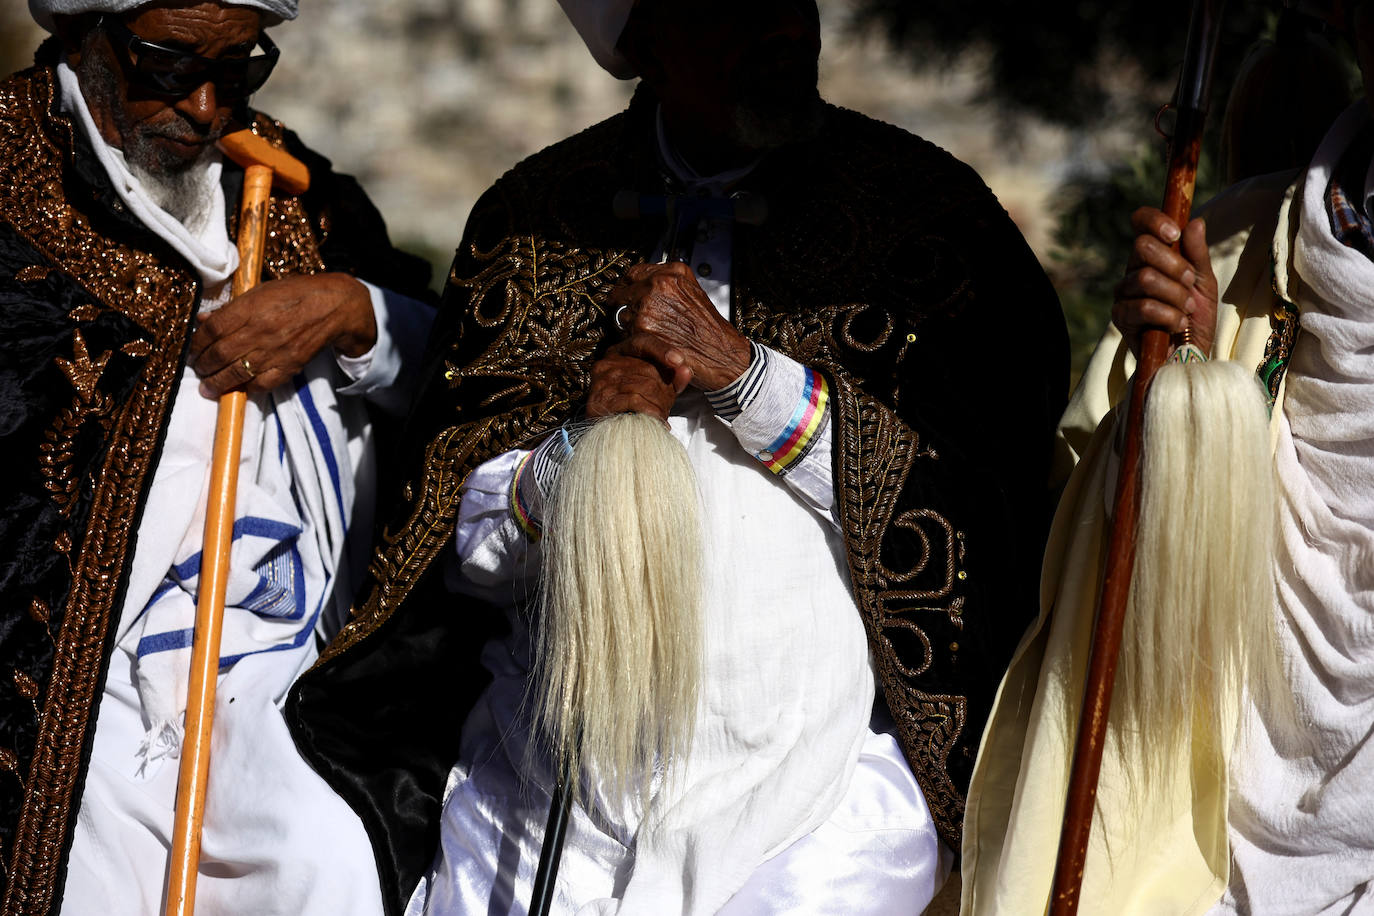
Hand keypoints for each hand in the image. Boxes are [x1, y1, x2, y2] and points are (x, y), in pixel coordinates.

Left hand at [190, 273, 376, 396]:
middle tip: (198, 368)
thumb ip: (231, 308)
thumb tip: (203, 321)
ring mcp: (274, 352)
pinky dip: (246, 388)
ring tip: (208, 386)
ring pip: (235, 373)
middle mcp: (259, 331)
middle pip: (219, 354)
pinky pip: (261, 384)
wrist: (334, 308)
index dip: (196, 342)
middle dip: (202, 365)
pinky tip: (237, 387)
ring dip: (216, 383)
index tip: (192, 348)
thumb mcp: (260, 292)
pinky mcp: (288, 367)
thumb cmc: (295, 294)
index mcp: (251, 308)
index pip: (212, 330)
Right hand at [585, 343, 690, 422]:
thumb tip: (686, 370)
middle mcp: (609, 362)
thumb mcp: (655, 387)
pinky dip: (651, 413)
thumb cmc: (633, 405)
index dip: (662, 350)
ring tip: (661, 416)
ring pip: (644, 386)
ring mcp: (603, 381)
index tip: (679, 361)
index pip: (643, 342)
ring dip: (659, 405)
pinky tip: (656, 422)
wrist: (608, 430)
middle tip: (667, 406)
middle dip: (665, 391)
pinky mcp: (600, 400)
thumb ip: (671, 377)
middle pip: (649, 369)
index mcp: (621, 352)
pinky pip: (635, 401)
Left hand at [609, 261, 750, 390]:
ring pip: (620, 314)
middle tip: (632, 317)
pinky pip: (623, 333)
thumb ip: (667, 284)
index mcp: (669, 275)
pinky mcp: (642, 330)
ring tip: (645, 333)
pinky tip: (645, 343)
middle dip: (625, 306)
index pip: (632, 274)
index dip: (627, 285)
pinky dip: (630, 340)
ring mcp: (647, 307)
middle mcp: (656, 286)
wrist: (720, 353)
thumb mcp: (693, 292)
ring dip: (627, 324)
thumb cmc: (709, 328)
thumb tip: (644, 282)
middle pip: (622, 293)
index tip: (625, 293)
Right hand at [1112, 207, 1217, 357]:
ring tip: (1186, 311)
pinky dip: (1168, 316)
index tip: (1175, 234)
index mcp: (1151, 257)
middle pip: (1142, 247)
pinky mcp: (1120, 317)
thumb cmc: (1195, 319)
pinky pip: (1143, 306)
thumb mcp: (1204, 283)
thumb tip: (1194, 222)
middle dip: (1175, 266)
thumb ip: (1197, 254)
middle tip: (1188, 285)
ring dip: (1176, 296)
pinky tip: (1177, 325)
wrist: (1189, 357)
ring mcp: (1123, 294)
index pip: (1140, 222)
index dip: (1154, 220)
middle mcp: (1132, 270)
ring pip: (1146, 278)